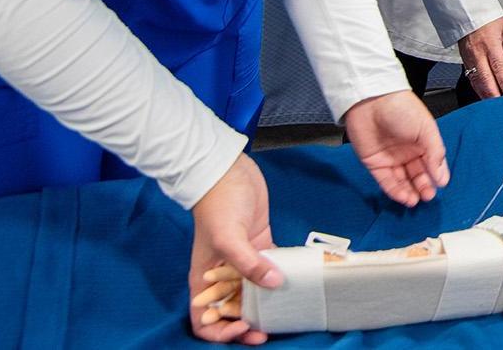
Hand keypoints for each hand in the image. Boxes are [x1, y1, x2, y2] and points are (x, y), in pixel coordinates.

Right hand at [189, 154, 277, 343]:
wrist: (226, 171)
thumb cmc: (218, 204)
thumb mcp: (228, 237)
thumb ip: (248, 264)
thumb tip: (273, 285)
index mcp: (204, 279)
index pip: (204, 318)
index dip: (221, 331)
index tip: (243, 327)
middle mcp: (222, 275)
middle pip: (232, 310)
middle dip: (249, 323)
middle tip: (271, 328)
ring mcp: (243, 260)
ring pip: (255, 292)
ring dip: (268, 302)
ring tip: (288, 308)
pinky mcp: (260, 245)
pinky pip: (272, 268)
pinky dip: (282, 277)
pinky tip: (298, 282)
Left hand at [343, 90, 449, 206]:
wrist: (371, 100)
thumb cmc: (401, 107)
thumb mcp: (426, 129)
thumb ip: (435, 154)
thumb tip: (443, 178)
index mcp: (423, 142)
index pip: (432, 164)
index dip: (436, 176)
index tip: (439, 187)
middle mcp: (408, 152)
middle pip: (418, 175)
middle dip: (423, 187)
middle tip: (427, 196)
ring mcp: (391, 158)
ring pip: (403, 181)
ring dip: (410, 192)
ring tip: (415, 200)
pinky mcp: (375, 163)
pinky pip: (386, 181)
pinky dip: (395, 191)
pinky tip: (404, 197)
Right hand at [458, 16, 502, 97]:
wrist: (468, 10)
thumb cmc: (488, 17)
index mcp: (491, 45)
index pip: (499, 68)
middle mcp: (479, 53)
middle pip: (486, 78)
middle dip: (493, 93)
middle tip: (499, 104)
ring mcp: (469, 57)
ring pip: (476, 80)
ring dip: (484, 92)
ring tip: (492, 102)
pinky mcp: (464, 58)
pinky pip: (470, 76)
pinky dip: (476, 86)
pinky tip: (481, 92)